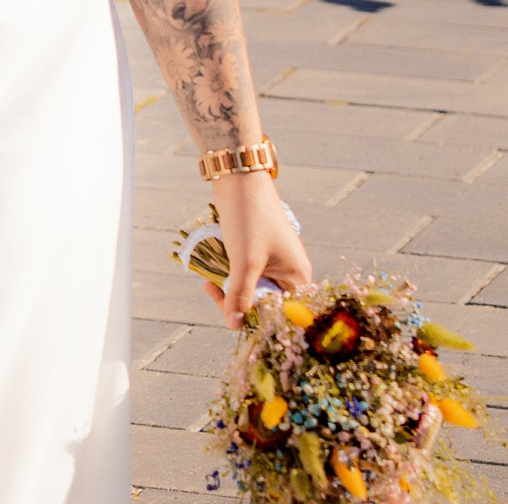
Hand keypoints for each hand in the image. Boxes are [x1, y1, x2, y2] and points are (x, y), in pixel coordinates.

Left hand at [209, 170, 311, 326]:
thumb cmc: (249, 220)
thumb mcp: (244, 262)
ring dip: (230, 291)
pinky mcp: (258, 255)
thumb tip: (234, 325)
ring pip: (251, 291)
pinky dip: (229, 279)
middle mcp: (291, 273)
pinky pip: (245, 277)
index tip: (233, 319)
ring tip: (208, 284)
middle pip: (265, 304)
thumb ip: (240, 295)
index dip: (259, 320)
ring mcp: (274, 263)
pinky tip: (211, 277)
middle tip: (213, 292)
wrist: (239, 181)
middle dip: (238, 303)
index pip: (283, 314)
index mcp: (299, 278)